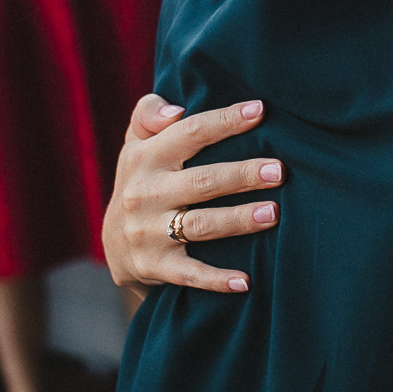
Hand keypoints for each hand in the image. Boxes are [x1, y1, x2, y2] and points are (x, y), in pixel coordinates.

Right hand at [103, 94, 284, 300]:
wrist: (113, 243)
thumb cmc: (143, 180)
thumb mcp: (136, 144)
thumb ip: (148, 114)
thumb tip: (176, 111)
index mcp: (145, 158)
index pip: (189, 134)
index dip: (224, 121)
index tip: (260, 110)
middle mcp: (145, 193)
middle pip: (202, 181)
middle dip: (242, 175)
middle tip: (279, 171)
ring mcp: (148, 232)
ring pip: (200, 224)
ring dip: (238, 219)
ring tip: (273, 213)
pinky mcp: (154, 266)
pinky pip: (189, 274)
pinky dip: (216, 279)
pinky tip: (246, 281)